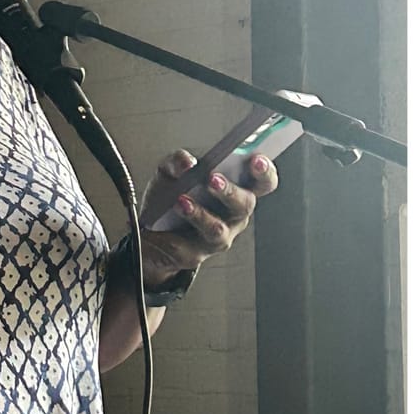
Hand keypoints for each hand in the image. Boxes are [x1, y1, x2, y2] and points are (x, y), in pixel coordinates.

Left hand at [140, 148, 280, 288]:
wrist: (148, 230)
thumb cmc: (170, 195)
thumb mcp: (170, 171)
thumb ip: (177, 161)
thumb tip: (187, 163)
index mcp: (236, 189)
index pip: (262, 181)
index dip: (265, 171)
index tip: (257, 160)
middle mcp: (233, 214)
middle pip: (245, 204)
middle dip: (230, 191)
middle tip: (213, 179)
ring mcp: (219, 236)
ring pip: (217, 228)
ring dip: (200, 214)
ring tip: (182, 199)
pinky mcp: (197, 253)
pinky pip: (191, 245)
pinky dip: (178, 229)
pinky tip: (173, 212)